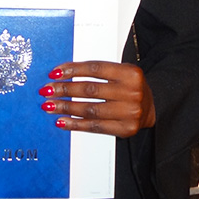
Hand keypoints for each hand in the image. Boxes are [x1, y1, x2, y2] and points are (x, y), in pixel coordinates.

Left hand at [39, 61, 154, 137]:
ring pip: (90, 109)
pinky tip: (62, 121)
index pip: (95, 68)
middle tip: (47, 90)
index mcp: (130, 73)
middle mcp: (132, 92)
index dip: (73, 70)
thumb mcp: (120, 72)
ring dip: (66, 107)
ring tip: (49, 105)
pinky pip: (95, 127)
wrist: (152, 107)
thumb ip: (97, 72)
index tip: (55, 73)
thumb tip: (62, 74)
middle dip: (65, 89)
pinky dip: (75, 124)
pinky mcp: (125, 129)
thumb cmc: (129, 86)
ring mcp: (130, 113)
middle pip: (90, 90)